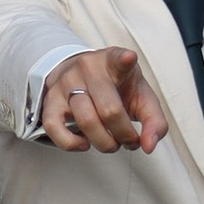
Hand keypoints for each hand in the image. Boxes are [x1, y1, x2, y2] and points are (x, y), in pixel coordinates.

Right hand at [40, 46, 168, 153]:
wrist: (82, 77)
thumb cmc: (118, 89)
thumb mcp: (141, 98)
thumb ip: (154, 122)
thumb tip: (148, 146)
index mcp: (114, 61)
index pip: (118, 58)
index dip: (124, 60)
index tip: (129, 58)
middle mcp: (88, 68)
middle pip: (109, 109)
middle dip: (124, 134)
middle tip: (129, 140)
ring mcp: (66, 83)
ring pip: (85, 121)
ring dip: (104, 142)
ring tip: (112, 144)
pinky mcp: (49, 100)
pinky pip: (54, 127)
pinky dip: (70, 143)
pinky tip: (85, 144)